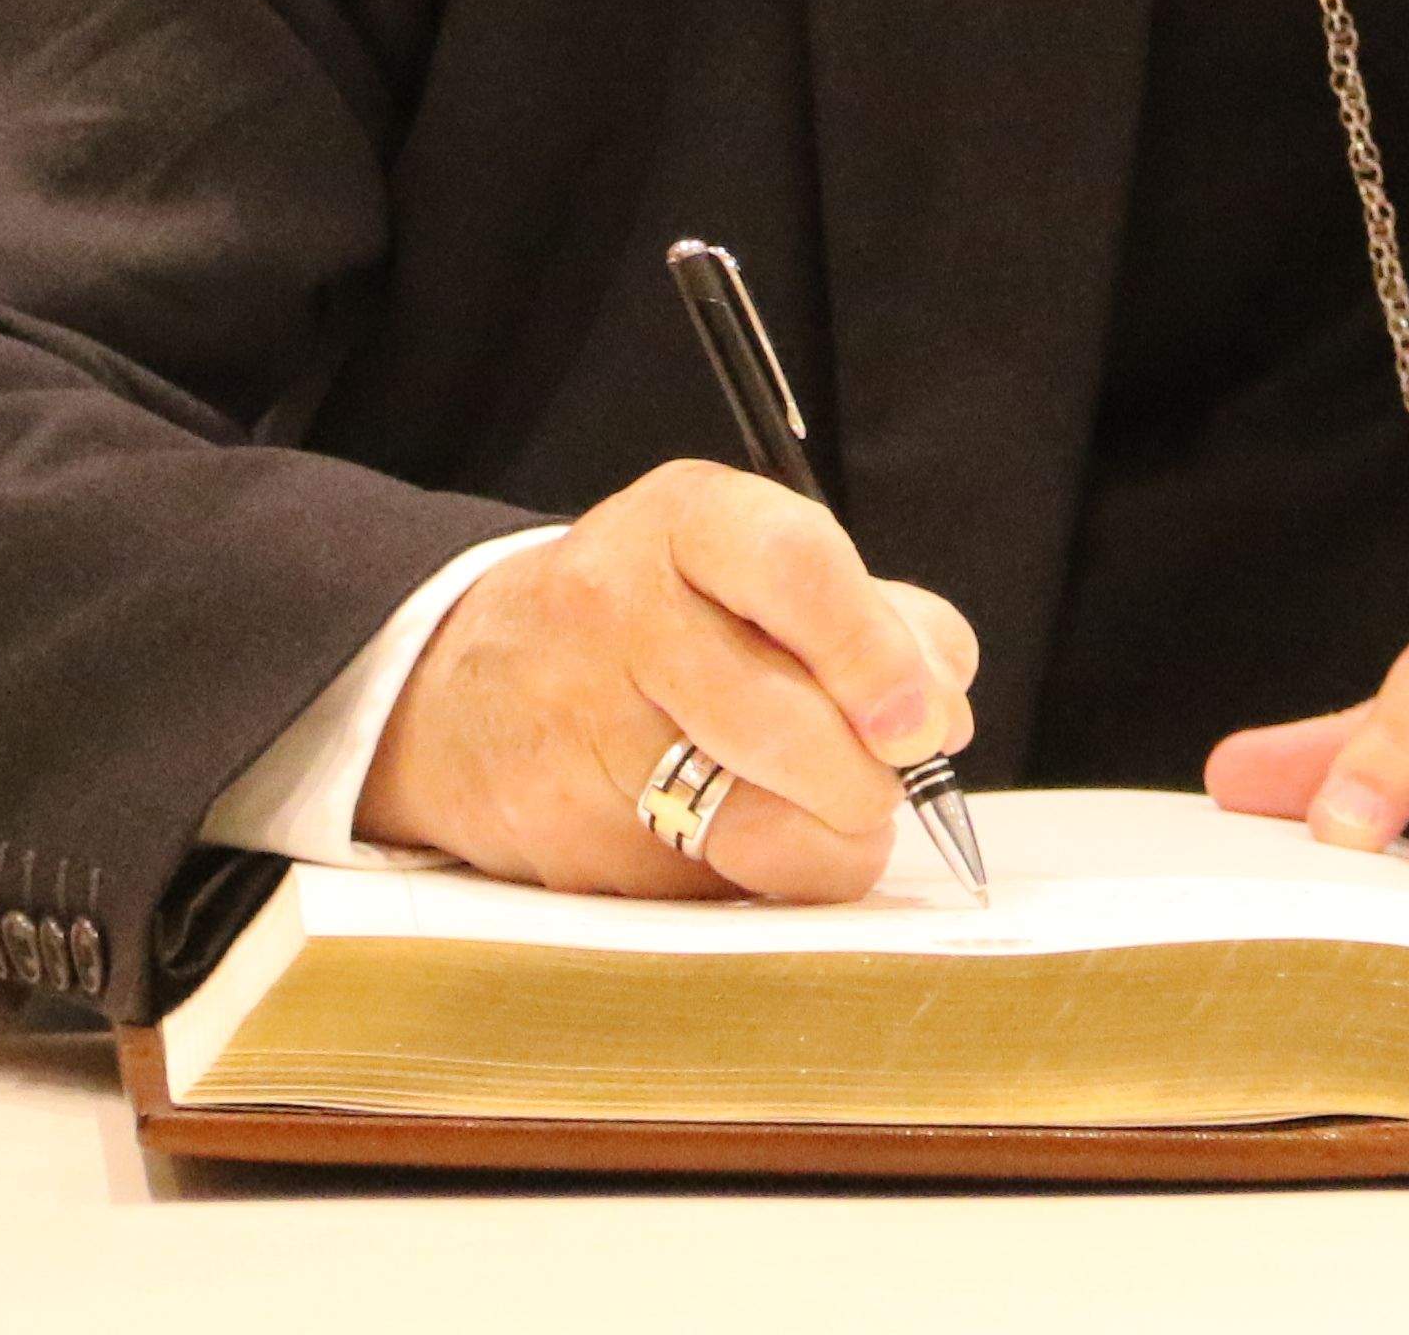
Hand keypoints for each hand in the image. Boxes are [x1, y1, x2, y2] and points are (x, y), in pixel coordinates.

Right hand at [356, 459, 979, 901]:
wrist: (464, 694)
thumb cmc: (657, 626)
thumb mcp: (752, 571)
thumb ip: (877, 620)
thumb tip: (944, 710)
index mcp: (684, 521)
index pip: (795, 568)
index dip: (877, 654)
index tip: (925, 722)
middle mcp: (619, 608)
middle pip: (792, 723)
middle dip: (872, 772)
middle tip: (890, 770)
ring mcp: (584, 729)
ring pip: (766, 824)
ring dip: (829, 833)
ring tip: (820, 801)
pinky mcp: (571, 839)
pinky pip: (720, 887)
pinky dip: (761, 873)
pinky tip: (732, 828)